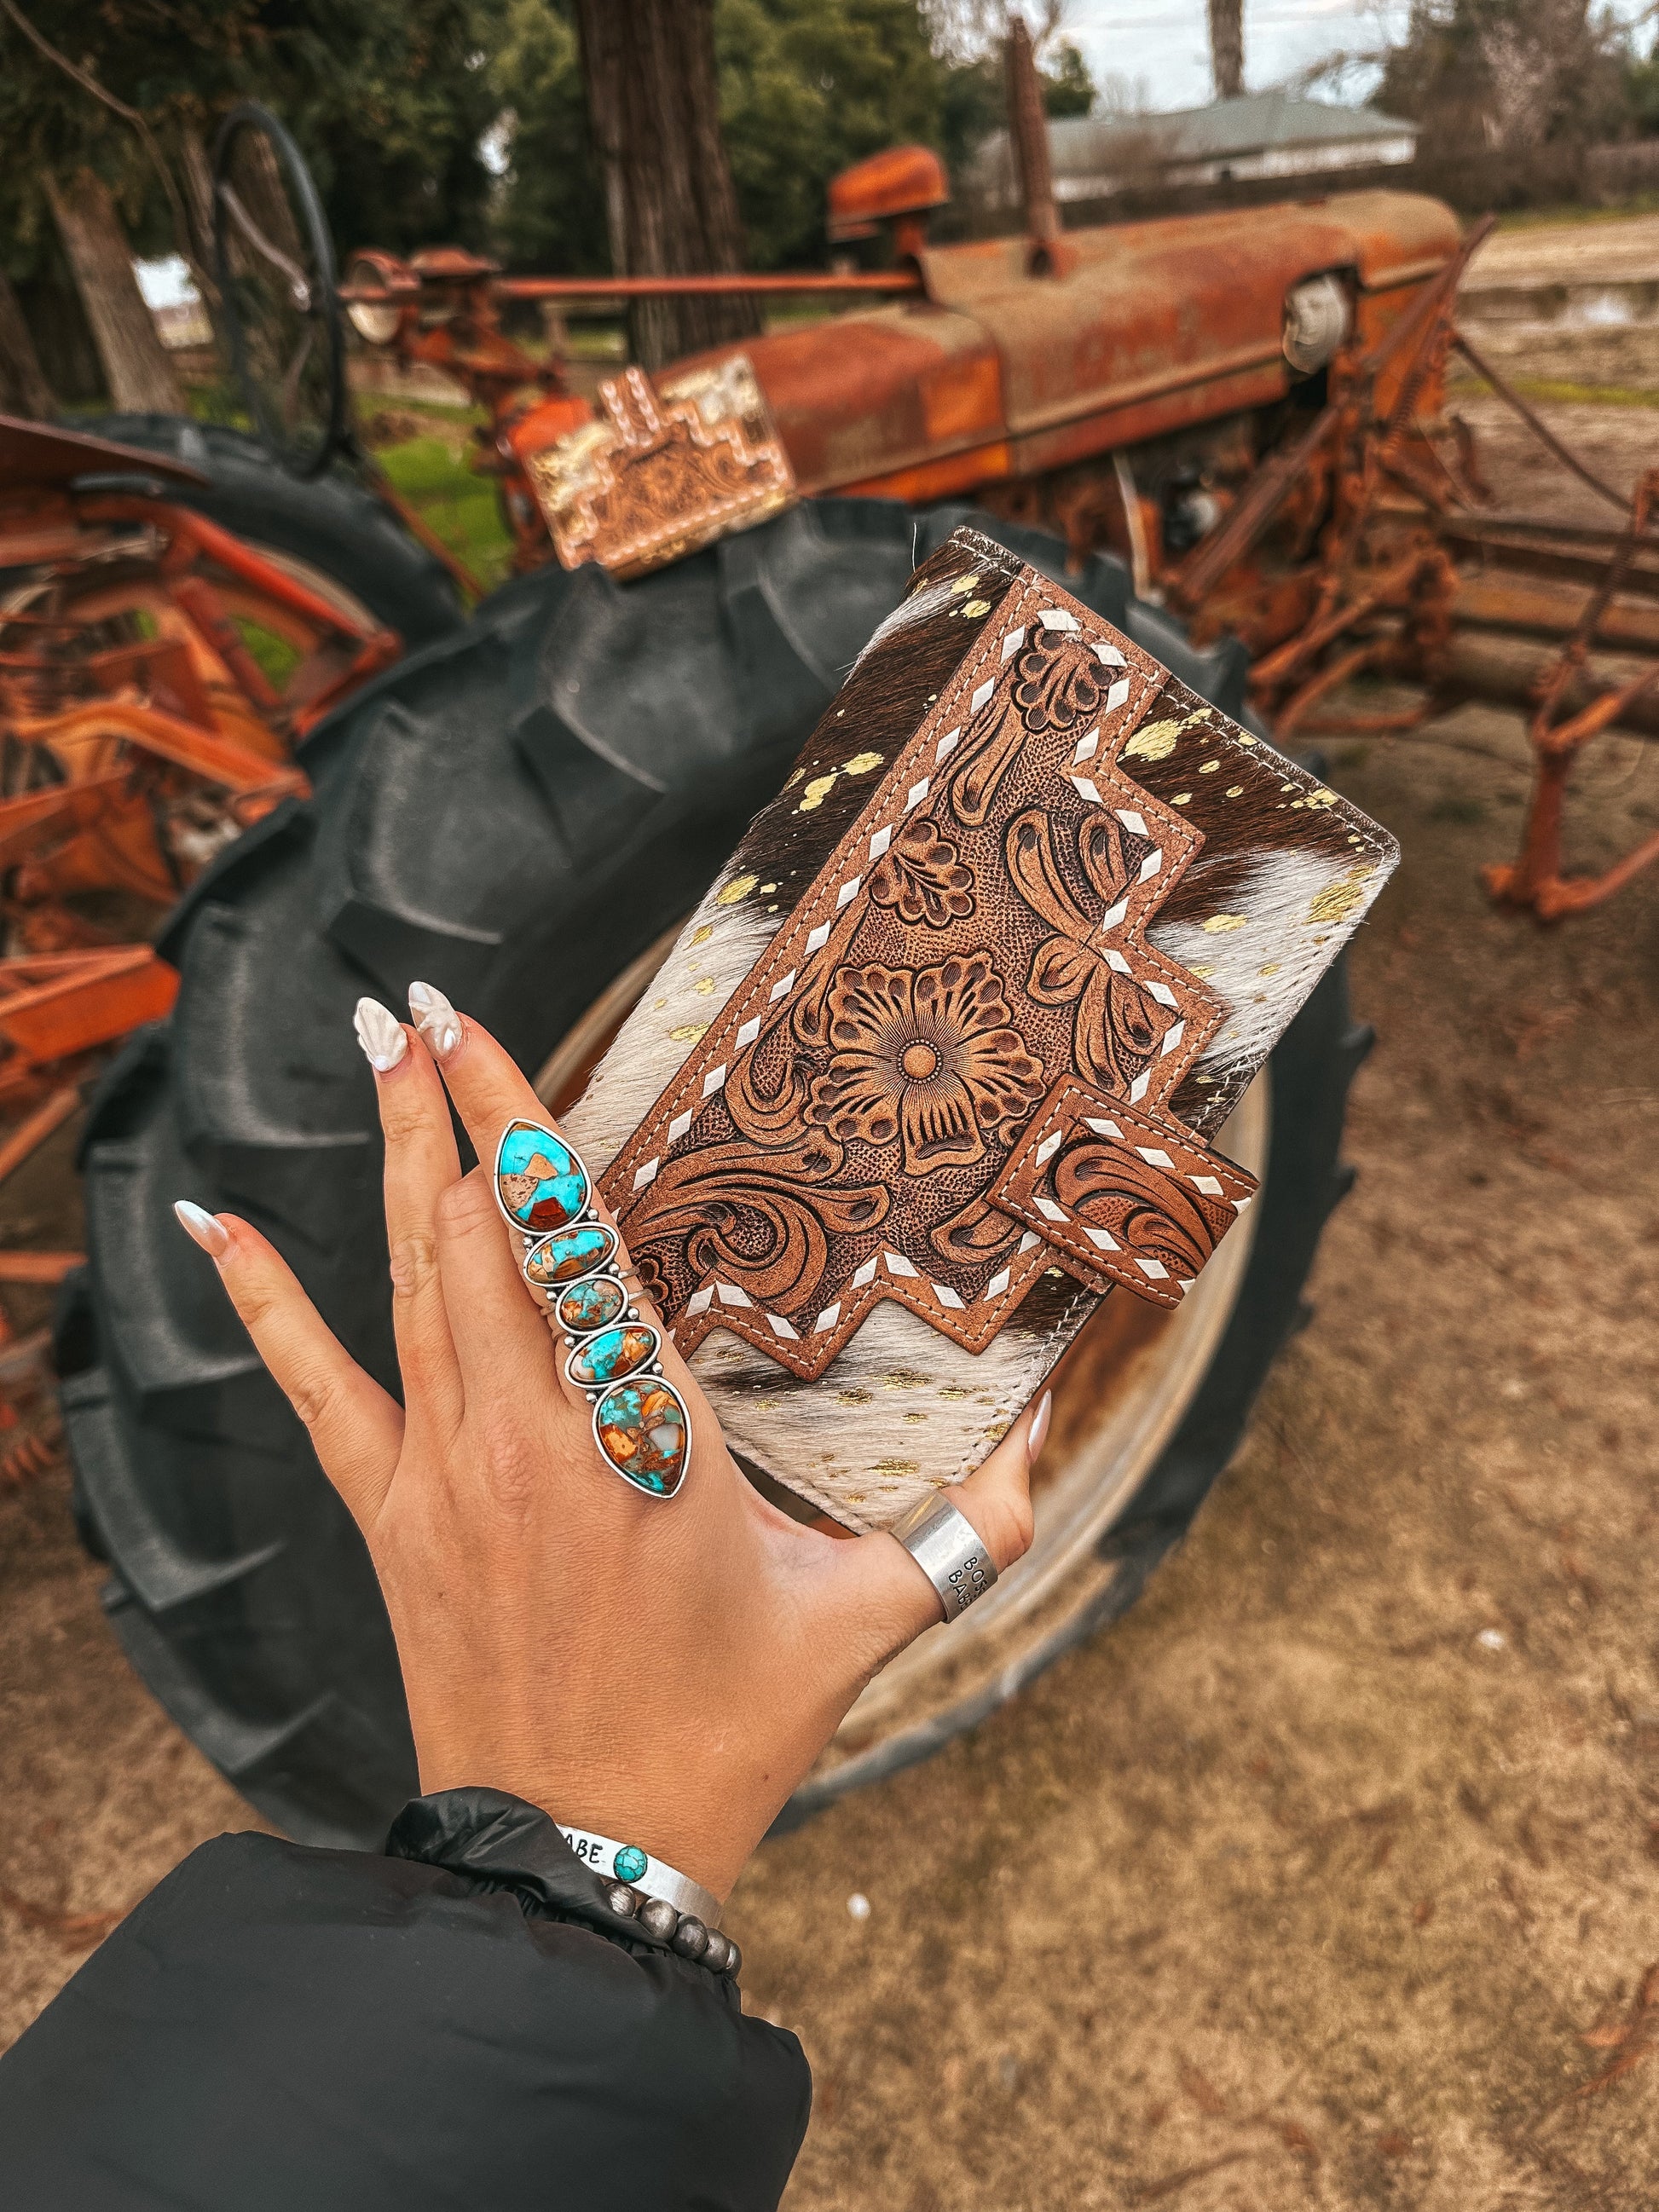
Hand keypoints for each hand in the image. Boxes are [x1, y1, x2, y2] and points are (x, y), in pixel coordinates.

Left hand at [175, 989, 1043, 1898]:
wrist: (582, 1861)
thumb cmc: (721, 1736)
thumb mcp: (858, 1623)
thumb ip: (964, 1531)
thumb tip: (1049, 1448)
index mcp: (644, 1441)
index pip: (572, 1244)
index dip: (518, 1125)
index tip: (486, 1028)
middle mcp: (532, 1436)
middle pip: (472, 1232)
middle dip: (446, 1105)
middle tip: (423, 1001)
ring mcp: (447, 1473)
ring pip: (408, 1279)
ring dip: (392, 1158)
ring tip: (378, 1051)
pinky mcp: (391, 1517)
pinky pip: (317, 1388)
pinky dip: (266, 1300)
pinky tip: (216, 1224)